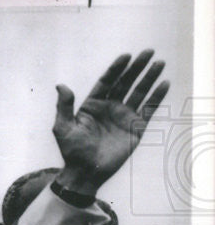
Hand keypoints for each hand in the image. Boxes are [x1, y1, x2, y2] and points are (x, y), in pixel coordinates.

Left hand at [53, 50, 168, 196]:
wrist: (86, 172)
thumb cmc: (71, 151)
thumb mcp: (63, 128)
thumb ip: (64, 106)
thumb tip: (61, 85)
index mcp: (92, 105)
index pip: (106, 81)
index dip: (116, 68)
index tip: (126, 56)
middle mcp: (109, 107)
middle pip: (125, 82)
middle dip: (136, 68)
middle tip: (148, 52)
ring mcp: (123, 116)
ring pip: (139, 92)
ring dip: (149, 78)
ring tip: (159, 63)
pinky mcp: (135, 128)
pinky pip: (148, 109)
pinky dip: (156, 97)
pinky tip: (164, 83)